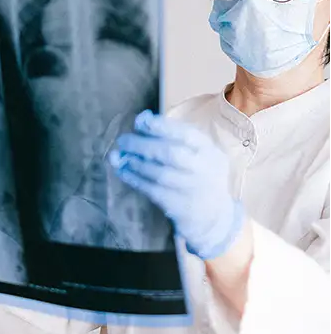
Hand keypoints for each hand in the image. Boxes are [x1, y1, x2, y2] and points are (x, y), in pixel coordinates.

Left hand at [108, 110, 245, 260]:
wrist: (213, 214)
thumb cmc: (200, 173)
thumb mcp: (199, 152)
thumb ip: (175, 136)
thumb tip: (142, 120)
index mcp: (209, 150)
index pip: (187, 134)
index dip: (162, 126)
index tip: (141, 121)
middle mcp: (203, 169)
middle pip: (171, 154)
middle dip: (143, 145)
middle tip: (124, 140)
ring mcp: (190, 189)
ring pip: (159, 174)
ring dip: (135, 163)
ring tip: (120, 156)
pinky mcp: (178, 205)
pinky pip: (152, 190)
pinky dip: (135, 179)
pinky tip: (124, 171)